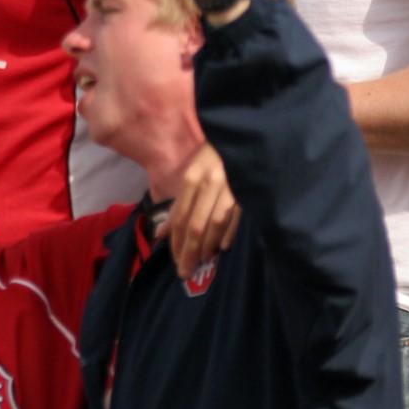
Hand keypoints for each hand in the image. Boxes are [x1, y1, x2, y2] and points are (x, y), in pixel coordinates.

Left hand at [167, 142, 240, 276]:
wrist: (245, 136)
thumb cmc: (216, 157)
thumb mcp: (193, 173)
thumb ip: (179, 204)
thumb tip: (161, 232)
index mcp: (192, 178)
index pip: (181, 218)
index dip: (176, 243)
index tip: (175, 262)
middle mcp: (209, 183)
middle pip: (195, 225)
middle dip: (189, 252)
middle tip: (184, 272)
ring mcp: (230, 188)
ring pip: (214, 224)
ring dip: (207, 246)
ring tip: (201, 261)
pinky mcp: (248, 191)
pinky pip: (236, 218)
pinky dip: (227, 235)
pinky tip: (221, 248)